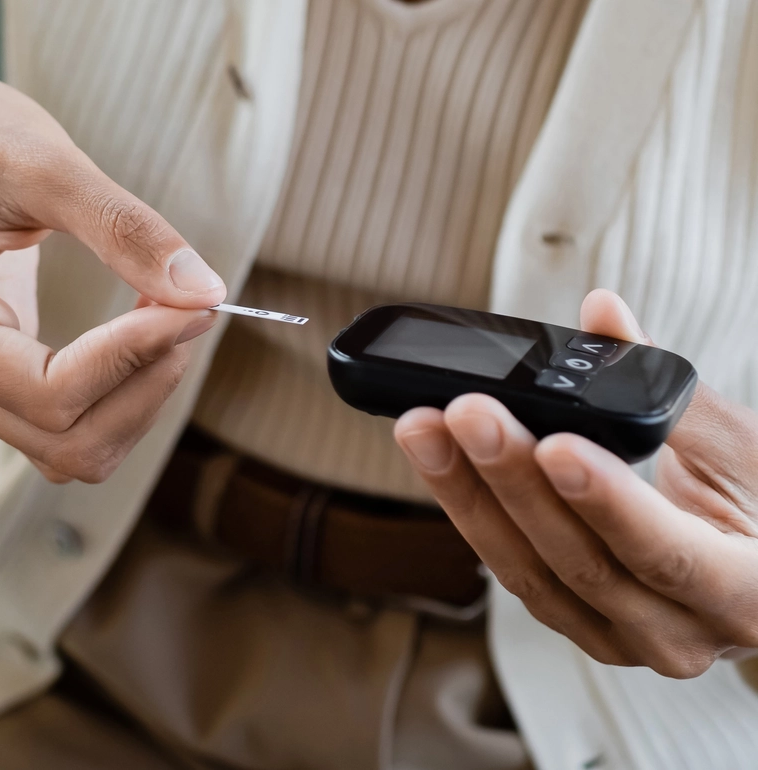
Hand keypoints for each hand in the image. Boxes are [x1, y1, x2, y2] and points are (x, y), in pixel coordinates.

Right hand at [0, 35, 225, 482]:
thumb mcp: (46, 161)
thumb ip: (124, 229)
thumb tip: (205, 292)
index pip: (50, 392)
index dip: (133, 360)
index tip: (193, 306)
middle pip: (63, 439)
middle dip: (143, 385)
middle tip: (190, 311)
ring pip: (65, 448)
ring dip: (135, 401)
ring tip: (169, 322)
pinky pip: (60, 425)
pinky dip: (115, 398)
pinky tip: (140, 339)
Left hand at [394, 290, 757, 677]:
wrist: (756, 572)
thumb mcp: (739, 447)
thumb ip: (667, 385)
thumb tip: (602, 313)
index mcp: (743, 593)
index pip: (665, 551)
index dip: (605, 500)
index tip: (554, 443)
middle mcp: (677, 633)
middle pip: (578, 560)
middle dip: (512, 480)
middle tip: (466, 413)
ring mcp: (618, 637)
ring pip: (527, 571)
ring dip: (468, 494)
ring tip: (426, 428)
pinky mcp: (573, 623)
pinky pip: (511, 570)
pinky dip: (470, 512)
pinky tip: (439, 460)